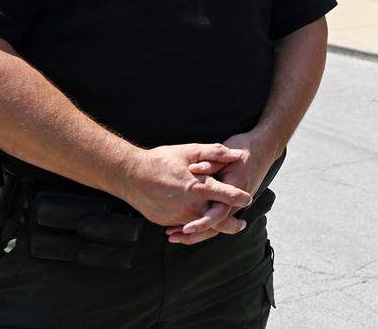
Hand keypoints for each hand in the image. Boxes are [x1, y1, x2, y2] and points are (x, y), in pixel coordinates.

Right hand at [119, 143, 251, 227]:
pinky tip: (197, 222)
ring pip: (201, 226)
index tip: (248, 198)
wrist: (130, 175)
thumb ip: (216, 152)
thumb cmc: (161, 160)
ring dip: (213, 226)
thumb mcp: (190, 151)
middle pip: (217, 220)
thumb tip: (239, 154)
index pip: (226, 195)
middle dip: (231, 224)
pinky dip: (193, 226)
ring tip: (223, 225)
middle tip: (242, 224)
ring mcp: (177, 216)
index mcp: (198, 187)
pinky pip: (184, 225)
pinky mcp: (166, 221)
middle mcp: (190, 206)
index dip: (239, 197)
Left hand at [165, 130, 279, 244]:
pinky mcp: (233, 201)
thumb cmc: (244, 148)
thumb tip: (193, 169)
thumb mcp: (227, 153)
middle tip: (172, 236)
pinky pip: (218, 218)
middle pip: (216, 226)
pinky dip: (202, 222)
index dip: (202, 223)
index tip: (185, 228)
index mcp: (235, 188)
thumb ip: (211, 163)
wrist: (264, 148)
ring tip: (174, 235)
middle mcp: (236, 200)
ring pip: (216, 225)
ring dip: (196, 232)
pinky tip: (185, 223)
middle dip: (194, 235)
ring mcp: (236, 202)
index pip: (219, 214)